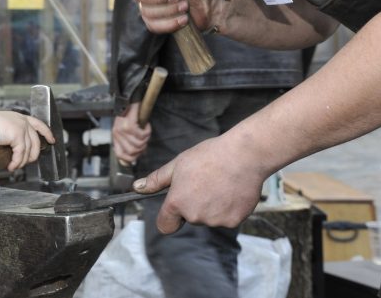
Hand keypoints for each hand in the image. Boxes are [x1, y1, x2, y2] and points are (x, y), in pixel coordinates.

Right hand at [0, 111, 55, 170]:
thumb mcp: (1, 129)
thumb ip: (10, 135)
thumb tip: (13, 150)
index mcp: (18, 117)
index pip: (38, 123)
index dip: (46, 132)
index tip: (52, 140)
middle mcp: (22, 120)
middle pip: (36, 141)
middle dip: (32, 155)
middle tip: (26, 163)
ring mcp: (21, 127)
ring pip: (28, 150)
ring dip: (22, 161)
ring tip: (14, 167)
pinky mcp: (18, 134)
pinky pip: (20, 154)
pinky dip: (16, 162)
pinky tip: (10, 167)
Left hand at [112, 102, 150, 163]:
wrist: (129, 97)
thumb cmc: (129, 113)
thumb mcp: (124, 130)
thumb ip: (127, 143)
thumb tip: (130, 162)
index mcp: (115, 137)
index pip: (120, 156)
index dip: (131, 158)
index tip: (138, 153)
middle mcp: (116, 134)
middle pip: (132, 152)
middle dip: (142, 147)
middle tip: (145, 139)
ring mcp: (122, 130)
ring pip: (139, 144)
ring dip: (146, 139)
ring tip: (145, 131)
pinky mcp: (128, 124)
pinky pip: (142, 135)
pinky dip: (147, 131)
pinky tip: (146, 125)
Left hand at [132, 133, 265, 233]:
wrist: (243, 155)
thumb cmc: (209, 156)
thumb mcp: (178, 164)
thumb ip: (156, 180)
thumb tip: (137, 187)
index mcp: (177, 202)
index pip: (165, 225)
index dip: (169, 217)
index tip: (175, 207)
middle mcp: (195, 215)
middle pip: (190, 218)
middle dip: (195, 204)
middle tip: (205, 183)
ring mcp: (215, 220)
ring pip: (209, 218)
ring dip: (212, 207)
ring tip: (220, 184)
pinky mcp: (233, 221)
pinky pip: (226, 218)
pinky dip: (228, 208)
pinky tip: (232, 190)